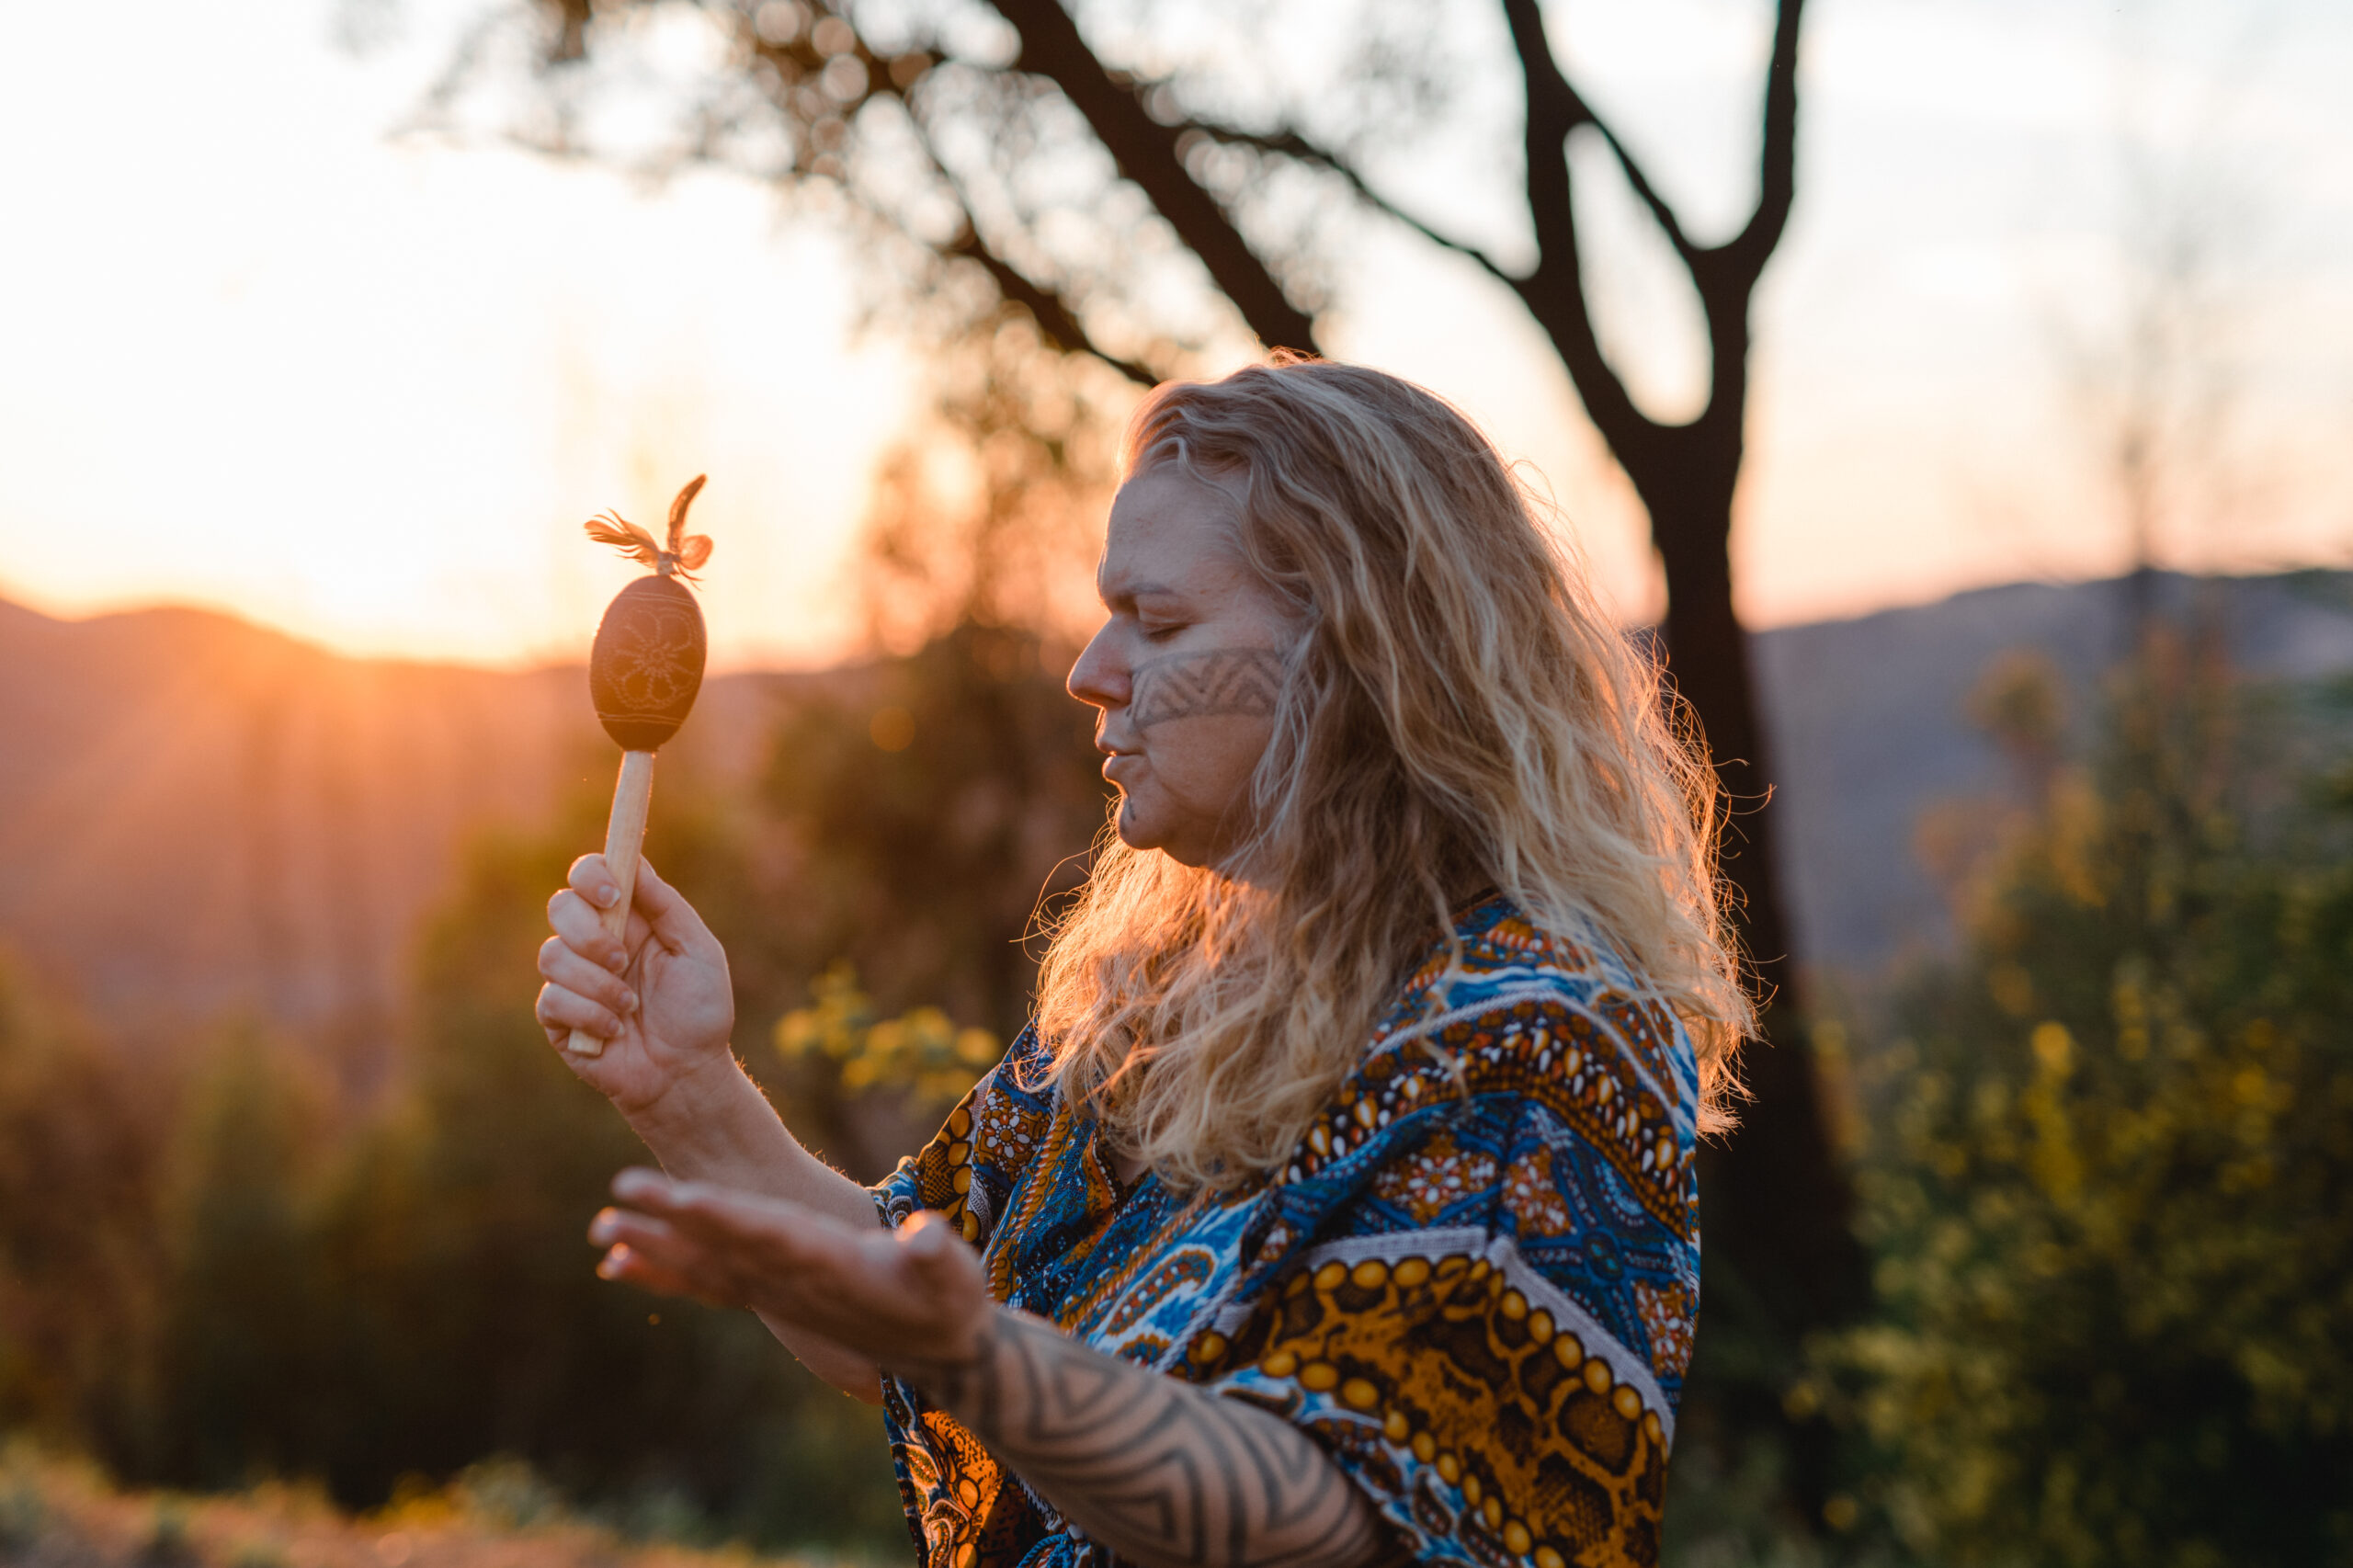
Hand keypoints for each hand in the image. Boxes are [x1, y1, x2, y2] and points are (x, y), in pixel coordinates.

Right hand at [536, 855, 734, 1119]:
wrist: (686, 1074)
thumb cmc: (699, 1011)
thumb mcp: (698, 951)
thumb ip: (667, 906)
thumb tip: (636, 862)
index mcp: (628, 919)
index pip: (590, 876)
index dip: (592, 875)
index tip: (613, 895)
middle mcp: (594, 942)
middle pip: (560, 906)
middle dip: (588, 932)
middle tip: (621, 958)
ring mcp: (572, 979)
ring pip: (552, 955)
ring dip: (597, 983)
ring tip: (631, 1005)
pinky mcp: (557, 1018)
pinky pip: (553, 999)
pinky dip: (590, 1014)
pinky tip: (616, 1030)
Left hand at [588, 1170, 991, 1366]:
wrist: (935, 1353)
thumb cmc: (947, 1304)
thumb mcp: (952, 1278)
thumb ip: (936, 1257)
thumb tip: (924, 1237)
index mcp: (826, 1264)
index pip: (764, 1232)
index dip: (722, 1215)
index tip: (678, 1195)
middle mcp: (789, 1282)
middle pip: (718, 1247)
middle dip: (667, 1225)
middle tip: (614, 1202)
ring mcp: (775, 1293)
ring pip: (703, 1267)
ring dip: (652, 1248)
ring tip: (601, 1228)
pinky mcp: (771, 1296)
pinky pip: (706, 1284)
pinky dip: (662, 1274)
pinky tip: (619, 1262)